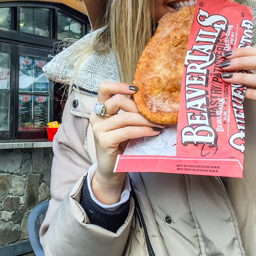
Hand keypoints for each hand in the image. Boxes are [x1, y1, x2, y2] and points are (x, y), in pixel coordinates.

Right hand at [89, 81, 163, 203]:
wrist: (112, 170)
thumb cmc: (121, 146)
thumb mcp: (125, 125)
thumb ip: (130, 112)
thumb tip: (153, 101)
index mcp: (100, 109)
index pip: (104, 88)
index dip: (119, 85)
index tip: (136, 89)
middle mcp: (96, 116)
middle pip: (118, 100)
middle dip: (139, 107)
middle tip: (155, 113)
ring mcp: (99, 128)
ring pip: (126, 117)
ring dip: (146, 120)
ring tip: (159, 124)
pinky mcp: (104, 141)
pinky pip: (128, 131)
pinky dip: (144, 130)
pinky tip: (154, 132)